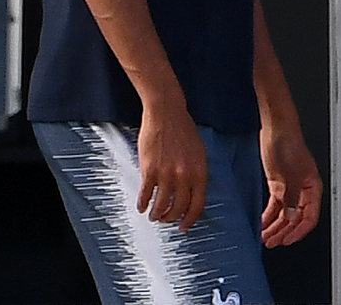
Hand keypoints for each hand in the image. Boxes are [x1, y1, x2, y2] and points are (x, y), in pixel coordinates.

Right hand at [136, 100, 207, 230]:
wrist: (166, 113)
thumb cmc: (183, 129)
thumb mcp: (198, 153)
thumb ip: (196, 173)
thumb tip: (191, 192)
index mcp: (199, 173)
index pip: (197, 205)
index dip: (189, 219)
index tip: (183, 227)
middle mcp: (185, 177)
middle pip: (178, 208)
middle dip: (171, 218)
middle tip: (166, 220)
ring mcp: (167, 174)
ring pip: (161, 204)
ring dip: (157, 214)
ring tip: (153, 216)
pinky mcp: (150, 169)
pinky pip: (146, 193)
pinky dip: (142, 203)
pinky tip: (141, 206)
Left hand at [259, 126, 321, 246]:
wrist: (276, 128)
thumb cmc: (288, 143)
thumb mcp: (290, 174)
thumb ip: (291, 197)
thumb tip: (292, 216)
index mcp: (312, 189)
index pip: (309, 218)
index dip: (298, 231)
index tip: (286, 240)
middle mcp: (302, 191)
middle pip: (295, 219)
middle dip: (284, 232)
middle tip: (272, 242)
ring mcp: (289, 188)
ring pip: (284, 214)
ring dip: (275, 226)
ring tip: (265, 237)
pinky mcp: (278, 184)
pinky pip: (275, 205)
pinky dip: (269, 215)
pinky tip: (262, 223)